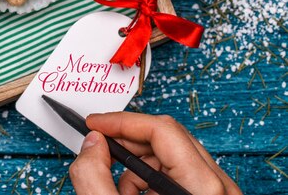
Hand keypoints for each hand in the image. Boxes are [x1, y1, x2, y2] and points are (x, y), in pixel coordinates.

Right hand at [69, 112, 241, 194]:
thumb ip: (94, 178)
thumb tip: (91, 143)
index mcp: (201, 188)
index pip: (160, 129)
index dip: (120, 122)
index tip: (94, 124)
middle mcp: (219, 187)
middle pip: (168, 138)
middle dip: (127, 144)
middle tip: (99, 152)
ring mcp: (219, 194)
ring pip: (173, 156)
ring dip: (137, 166)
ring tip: (118, 189)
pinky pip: (180, 173)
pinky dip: (151, 180)